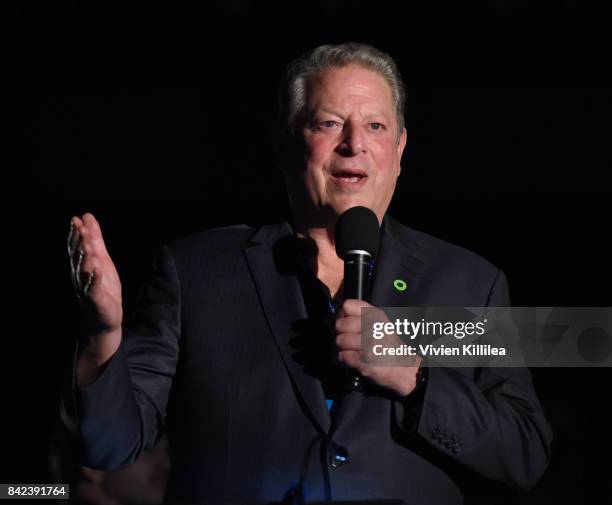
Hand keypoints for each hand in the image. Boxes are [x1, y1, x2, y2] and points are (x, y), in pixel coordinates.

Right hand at [67, 213, 122, 363]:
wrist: (104, 318)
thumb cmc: (102, 286)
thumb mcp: (101, 258)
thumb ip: (95, 239)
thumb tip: (87, 217)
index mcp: (82, 265)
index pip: (76, 247)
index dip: (76, 234)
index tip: (76, 220)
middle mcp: (80, 276)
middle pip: (77, 257)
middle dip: (78, 242)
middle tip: (80, 228)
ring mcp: (86, 288)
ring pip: (84, 271)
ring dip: (85, 258)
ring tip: (86, 245)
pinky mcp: (96, 300)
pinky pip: (93, 289)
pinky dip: (95, 280)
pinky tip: (97, 270)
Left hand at [334, 299, 421, 396]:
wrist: (405, 369)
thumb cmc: (389, 347)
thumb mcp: (380, 324)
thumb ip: (361, 317)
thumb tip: (337, 316)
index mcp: (375, 315)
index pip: (347, 305)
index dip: (341, 314)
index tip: (343, 322)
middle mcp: (372, 326)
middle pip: (340, 324)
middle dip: (339, 333)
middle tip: (345, 340)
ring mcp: (368, 343)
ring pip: (339, 341)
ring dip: (340, 348)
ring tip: (349, 351)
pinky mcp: (364, 359)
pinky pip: (341, 356)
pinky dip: (342, 360)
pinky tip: (351, 360)